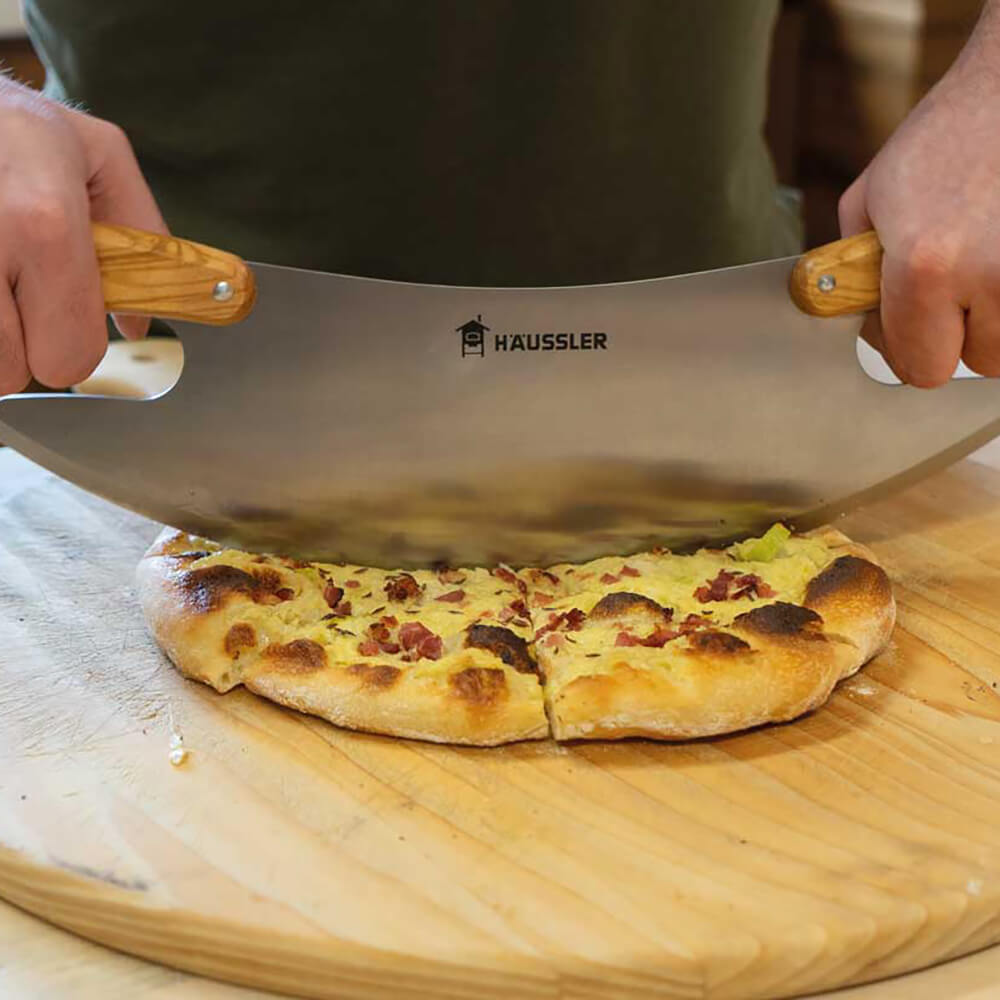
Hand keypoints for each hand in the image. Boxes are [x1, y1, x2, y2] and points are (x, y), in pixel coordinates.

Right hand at [0, 77, 166, 394]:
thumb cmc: (13, 121)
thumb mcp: (99, 154)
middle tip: (17, 292)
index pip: (69, 355)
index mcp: (46, 224)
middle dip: (22, 345)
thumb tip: (137, 320)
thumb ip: (142, 239)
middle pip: (13, 372)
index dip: (72, 343)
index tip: (64, 314)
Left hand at [838, 11, 999, 387]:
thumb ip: (855, 270)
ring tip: (987, 262)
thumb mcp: (871, 198)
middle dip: (962, 333)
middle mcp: (990, 275)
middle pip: (975, 362)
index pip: (920, 367)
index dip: (913, 350)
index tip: (916, 327)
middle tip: (959, 284)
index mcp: (926, 265)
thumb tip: (859, 319)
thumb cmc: (945, 134)